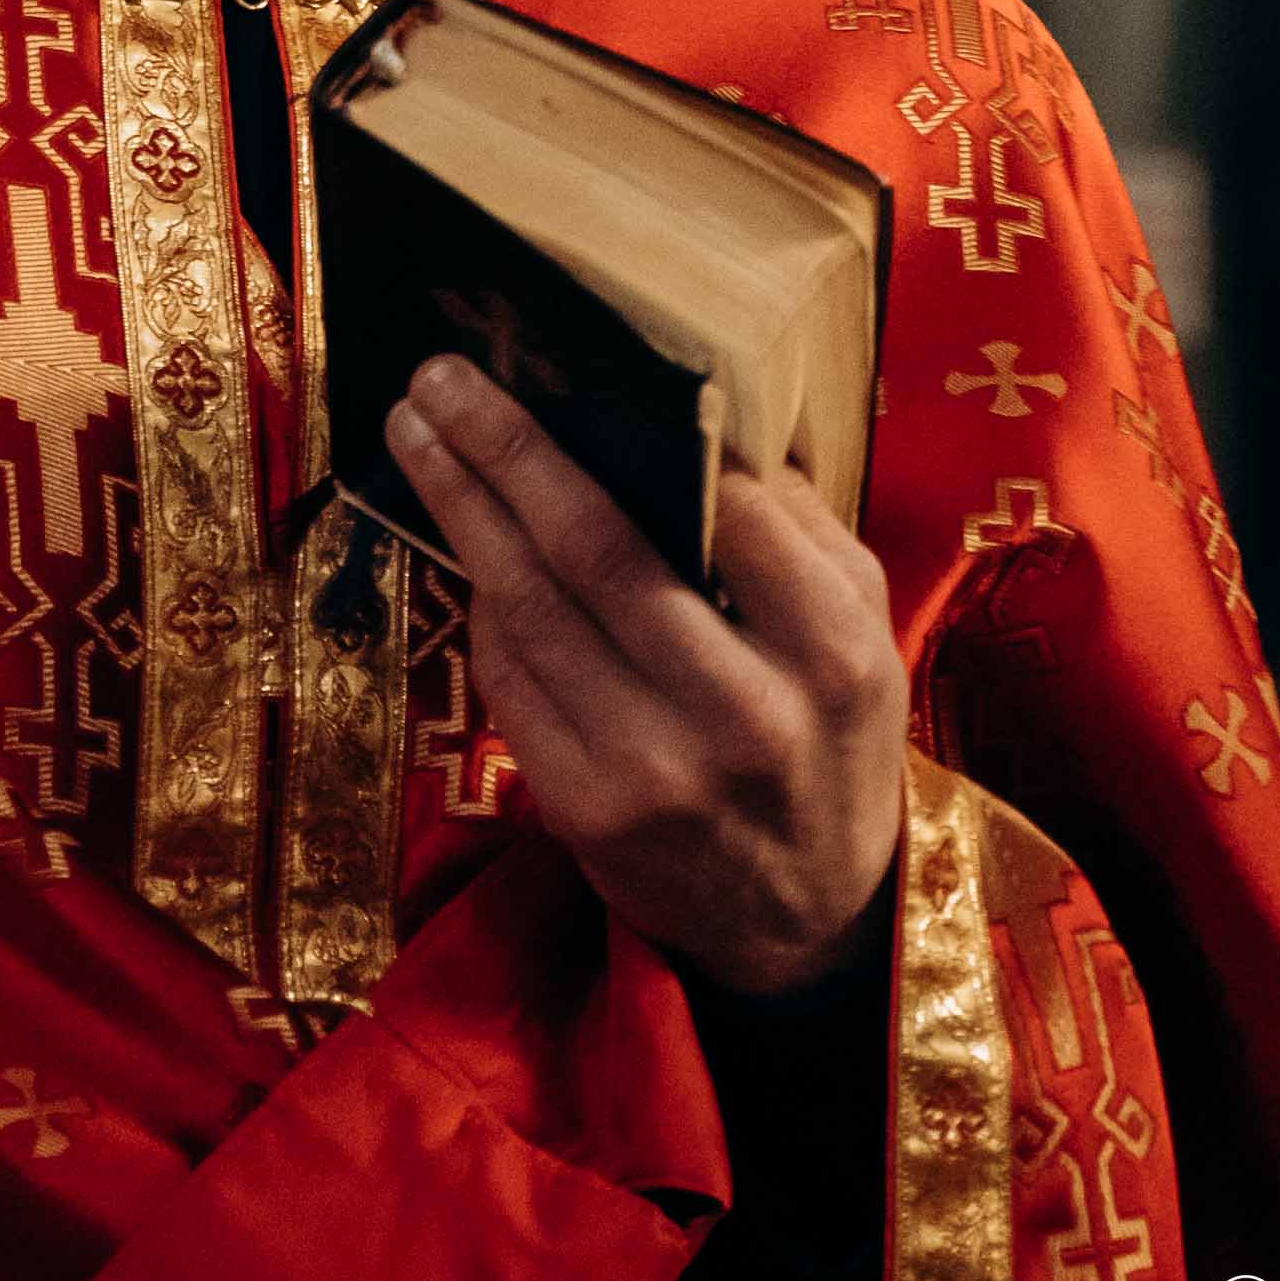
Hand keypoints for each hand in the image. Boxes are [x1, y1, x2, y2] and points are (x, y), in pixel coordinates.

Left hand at [385, 354, 906, 993]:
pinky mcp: (586, 811)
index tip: (565, 360)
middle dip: (507, 448)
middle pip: (597, 550)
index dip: (638, 427)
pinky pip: (512, 679)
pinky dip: (481, 601)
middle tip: (443, 375)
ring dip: (462, 507)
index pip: (726, 512)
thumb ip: (794, 531)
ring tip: (419, 431)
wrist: (809, 920)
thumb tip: (701, 409)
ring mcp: (656, 770)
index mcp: (833, 654)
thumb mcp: (860, 635)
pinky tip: (460, 538)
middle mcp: (745, 714)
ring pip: (532, 609)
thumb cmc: (828, 740)